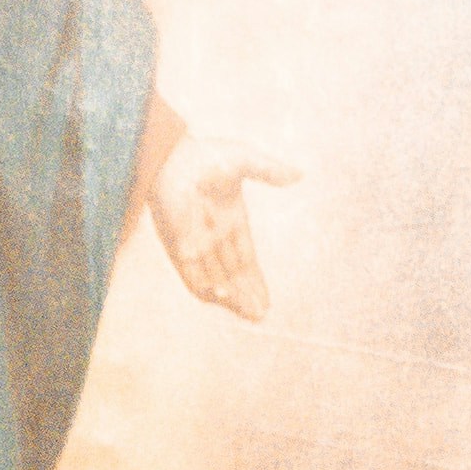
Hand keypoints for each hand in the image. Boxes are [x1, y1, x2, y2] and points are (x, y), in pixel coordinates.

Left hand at [140, 114, 292, 316]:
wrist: (171, 153)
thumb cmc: (206, 154)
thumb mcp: (244, 160)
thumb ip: (269, 170)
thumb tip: (299, 174)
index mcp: (232, 219)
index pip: (246, 258)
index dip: (255, 279)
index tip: (266, 299)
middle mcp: (214, 235)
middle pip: (233, 273)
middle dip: (247, 295)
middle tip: (260, 315)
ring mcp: (195, 241)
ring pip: (215, 276)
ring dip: (230, 295)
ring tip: (248, 313)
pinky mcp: (177, 242)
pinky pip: (190, 271)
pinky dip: (203, 284)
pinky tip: (219, 297)